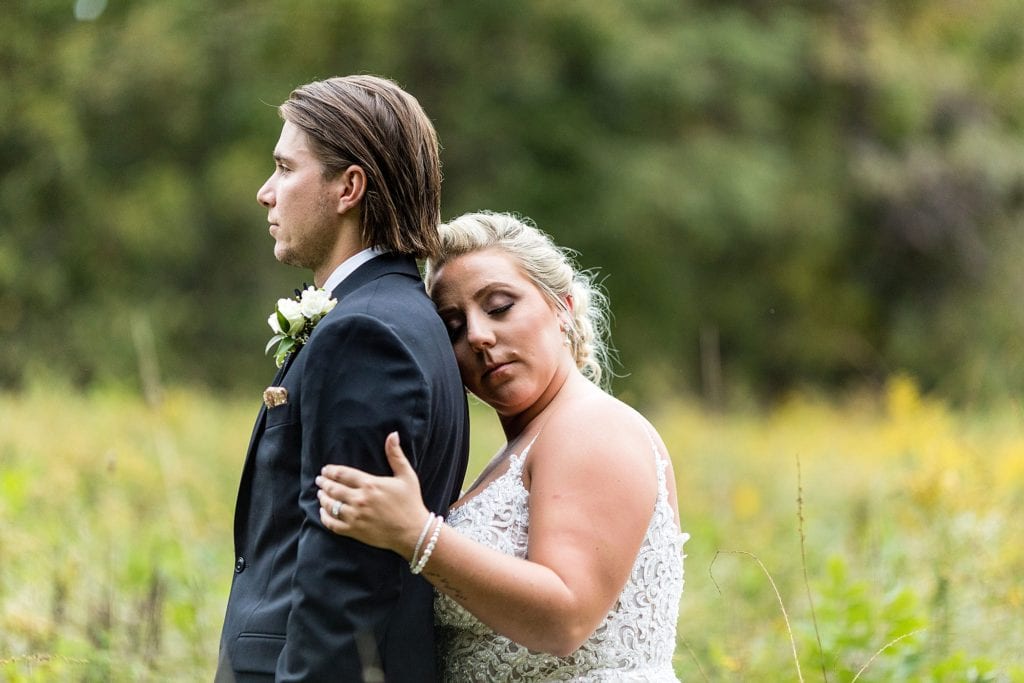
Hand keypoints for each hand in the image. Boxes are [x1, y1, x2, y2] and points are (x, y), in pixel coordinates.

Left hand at [316, 431, 429, 559]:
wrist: (413, 532)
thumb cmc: (411, 502)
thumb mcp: (406, 476)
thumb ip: (396, 455)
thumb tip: (393, 434)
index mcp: (370, 484)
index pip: (342, 474)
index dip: (330, 471)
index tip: (325, 470)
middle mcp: (360, 500)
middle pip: (333, 489)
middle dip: (323, 483)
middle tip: (319, 480)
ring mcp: (356, 516)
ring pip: (331, 505)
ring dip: (323, 498)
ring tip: (320, 494)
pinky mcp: (354, 531)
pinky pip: (333, 524)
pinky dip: (324, 517)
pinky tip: (323, 512)